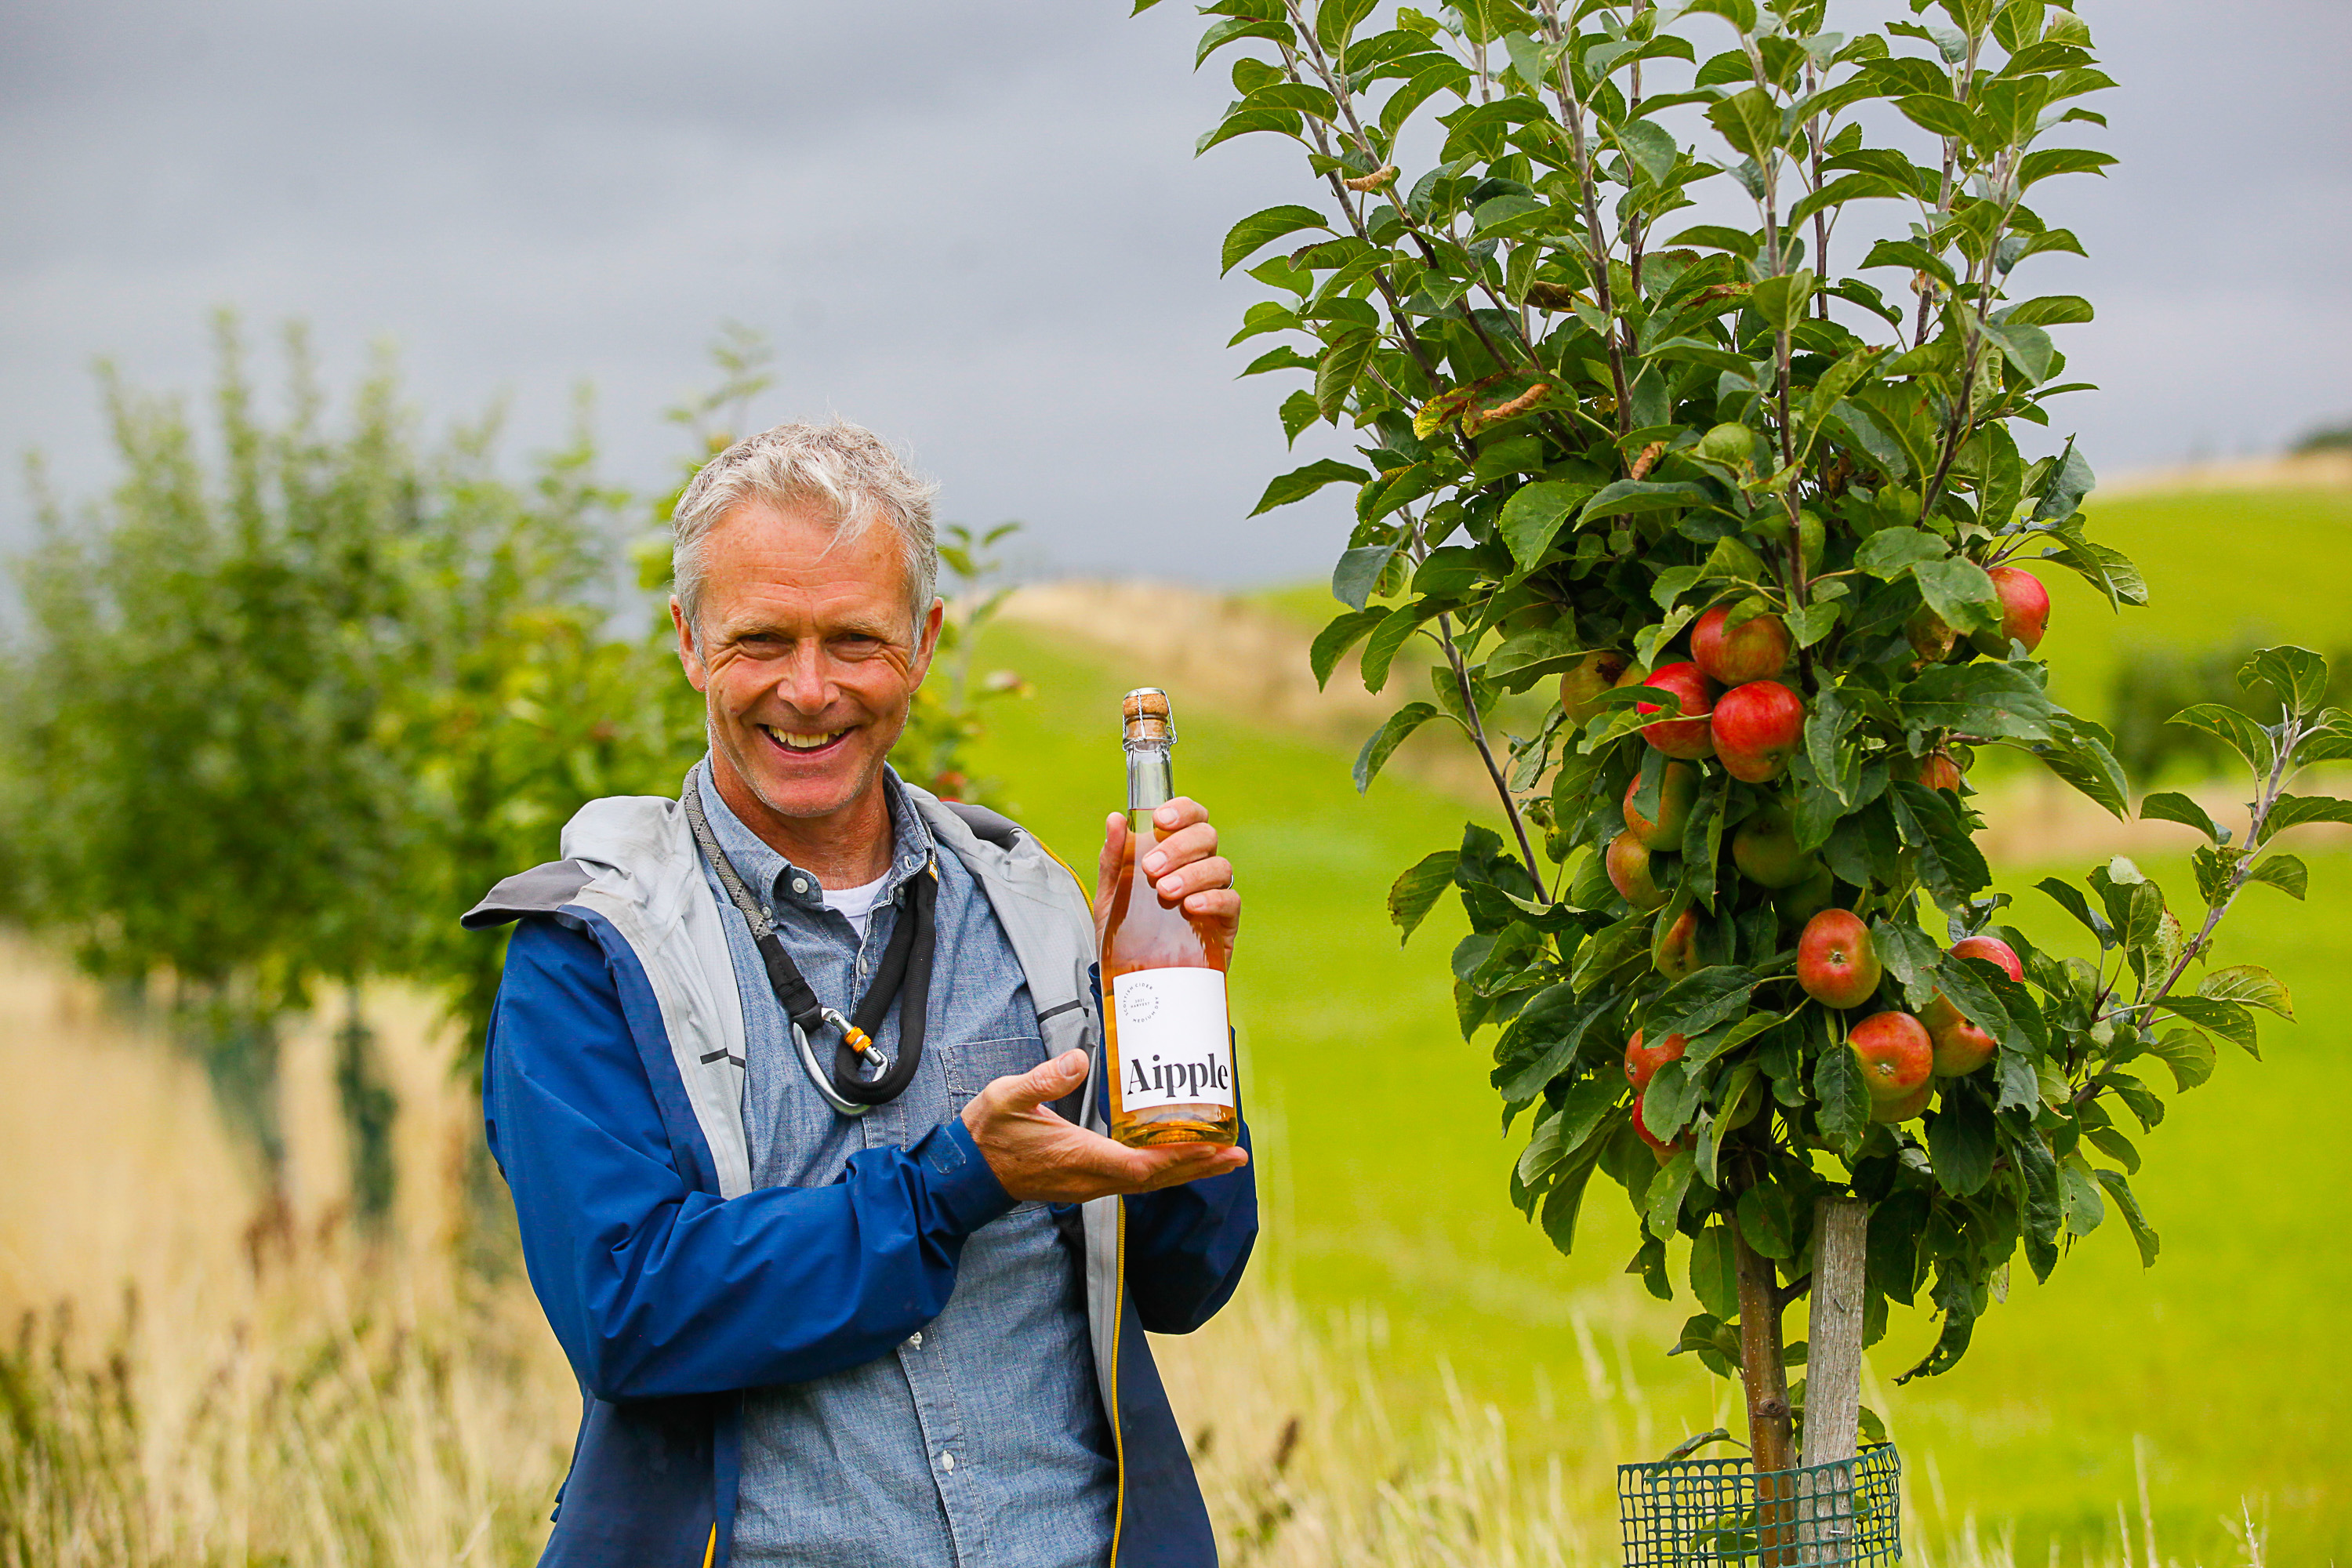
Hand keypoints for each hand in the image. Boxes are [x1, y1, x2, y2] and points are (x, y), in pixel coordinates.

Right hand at [961, 1050, 1247, 1204]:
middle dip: (1198, 1167)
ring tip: (1221, 1157)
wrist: (966, 1174)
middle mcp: (1090, 1178)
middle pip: (1156, 1179)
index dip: (1179, 1158)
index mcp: (1078, 1157)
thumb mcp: (1007, 1097)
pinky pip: (1134, 1180)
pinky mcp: (1085, 1181)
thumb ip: (1043, 1080)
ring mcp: (1088, 1184)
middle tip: (1238, 1156)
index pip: (1140, 1164)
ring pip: (1148, 1183)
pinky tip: (1178, 1158)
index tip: (1212, 1148)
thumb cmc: (987, 1134)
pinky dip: (1163, 1171)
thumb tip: (1078, 1059)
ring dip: (1186, 1171)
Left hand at [1095, 796, 1239, 950]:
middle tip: (1151, 868)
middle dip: (1179, 847)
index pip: (1191, 817)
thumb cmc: (1126, 930)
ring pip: (1220, 866)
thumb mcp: (1111, 893)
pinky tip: (1191, 906)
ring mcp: (1215, 893)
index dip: (1182, 810)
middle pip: (1206, 836)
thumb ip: (1113, 858)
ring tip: (1164, 892)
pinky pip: (1230, 900)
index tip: (1161, 820)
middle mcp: (1199, 867)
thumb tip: (1115, 820)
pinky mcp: (1225, 923)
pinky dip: (1212, 899)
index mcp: (1176, 851)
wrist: (1132, 977)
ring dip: (1191, 874)